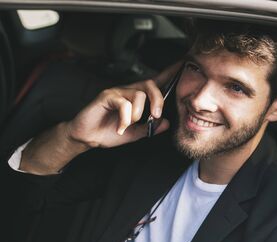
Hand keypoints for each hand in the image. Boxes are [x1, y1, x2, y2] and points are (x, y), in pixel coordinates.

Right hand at [66, 62, 182, 148]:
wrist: (88, 138)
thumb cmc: (108, 132)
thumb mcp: (134, 134)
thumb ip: (149, 128)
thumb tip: (166, 123)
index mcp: (137, 98)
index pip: (156, 83)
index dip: (169, 74)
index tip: (183, 65)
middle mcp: (128, 91)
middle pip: (150, 85)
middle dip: (157, 100)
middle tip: (155, 116)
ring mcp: (117, 92)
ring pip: (138, 95)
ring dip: (137, 114)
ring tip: (128, 124)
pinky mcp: (106, 96)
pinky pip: (123, 103)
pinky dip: (124, 119)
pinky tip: (119, 127)